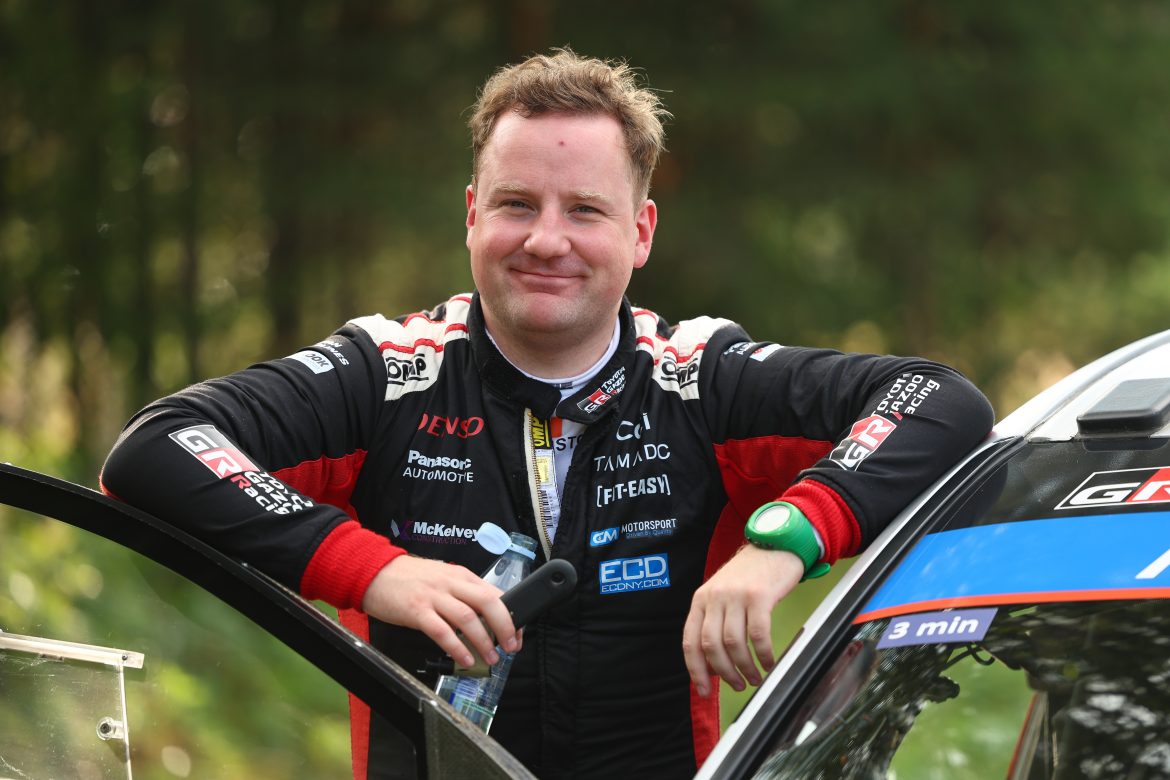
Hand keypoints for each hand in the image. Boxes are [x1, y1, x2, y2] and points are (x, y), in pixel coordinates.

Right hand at [361, 555, 520, 668]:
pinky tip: (465, 660)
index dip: (511, 616)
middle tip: (510, 647)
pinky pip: (442, 632)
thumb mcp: (442, 578)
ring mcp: (434, 596)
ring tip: (491, 658)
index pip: (495, 594)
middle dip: (504, 627)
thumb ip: (463, 593)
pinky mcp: (417, 611)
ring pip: (468, 619)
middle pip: (488, 603)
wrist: (375, 571)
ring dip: (483, 642)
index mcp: (461, 576)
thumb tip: (486, 618)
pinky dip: (457, 648)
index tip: (517, 635)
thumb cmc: (410, 578)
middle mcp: (451, 584)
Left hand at [682, 544, 803, 696]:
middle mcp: (714, 597)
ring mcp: (736, 596)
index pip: (690, 641)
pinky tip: (770, 662)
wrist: (774, 544)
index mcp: (700, 599)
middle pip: (711, 646)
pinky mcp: (759, 596)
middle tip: (737, 685)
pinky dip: (763, 654)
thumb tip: (713, 664)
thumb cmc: (750, 575)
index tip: (703, 690)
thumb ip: (714, 621)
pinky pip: (758, 634)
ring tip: (755, 677)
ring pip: (733, 643)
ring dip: (745, 667)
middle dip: (724, 672)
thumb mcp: (722, 593)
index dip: (695, 670)